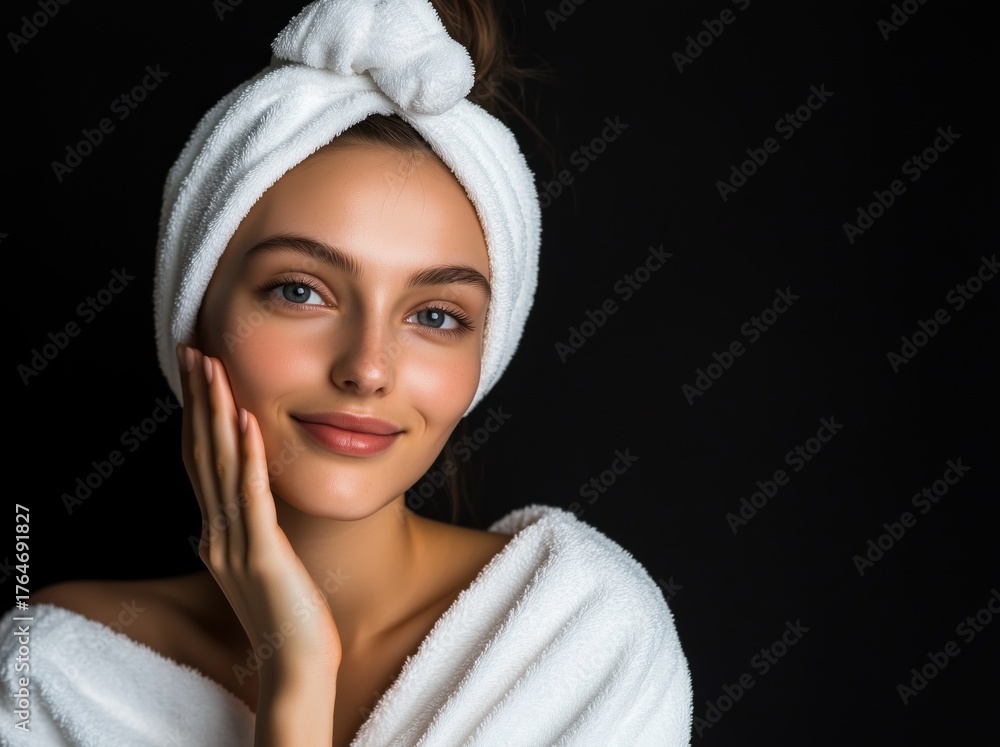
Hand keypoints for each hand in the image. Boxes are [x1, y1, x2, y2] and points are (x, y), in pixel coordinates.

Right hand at [177, 343, 341, 694]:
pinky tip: (250, 421)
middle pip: (202, 453)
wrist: (297, 665)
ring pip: (220, 466)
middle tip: (193, 351)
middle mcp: (217, 533)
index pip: (201, 462)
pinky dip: (250, 456)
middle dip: (198, 399)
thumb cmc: (289, 616)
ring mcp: (235, 544)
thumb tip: (250, 503)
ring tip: (214, 368)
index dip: (197, 415)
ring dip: (217, 413)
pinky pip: (252, 497)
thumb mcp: (263, 563)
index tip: (198, 373)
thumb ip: (251, 531)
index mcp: (217, 533)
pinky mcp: (262, 555)